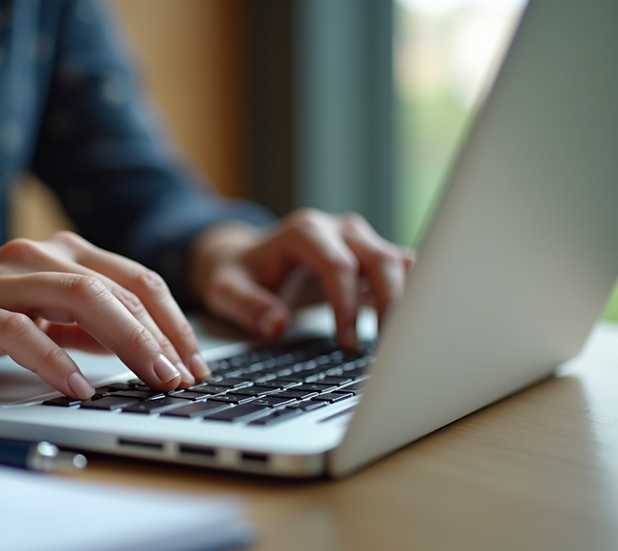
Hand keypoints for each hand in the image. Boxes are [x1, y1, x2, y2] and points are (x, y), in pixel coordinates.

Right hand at [0, 232, 208, 397]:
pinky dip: (57, 360)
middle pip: (119, 289)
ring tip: (152, 380)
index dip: (174, 322)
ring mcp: (2, 279)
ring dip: (127, 343)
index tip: (196, 361)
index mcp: (61, 252)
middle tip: (184, 377)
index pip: (137, 281)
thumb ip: (83, 321)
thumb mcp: (39, 312)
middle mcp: (37, 255)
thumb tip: (139, 343)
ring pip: (82, 300)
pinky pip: (23, 332)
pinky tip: (80, 387)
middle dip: (162, 336)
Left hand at [189, 210, 413, 348]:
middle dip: (389, 303)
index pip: (338, 265)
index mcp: (303, 232)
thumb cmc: (236, 275)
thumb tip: (276, 324)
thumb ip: (246, 305)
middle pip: (379, 259)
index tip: (347, 342)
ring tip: (400, 343)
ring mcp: (357, 240)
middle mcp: (337, 229)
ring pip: (397, 263)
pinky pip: (400, 269)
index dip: (346, 304)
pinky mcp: (369, 256)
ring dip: (405, 302)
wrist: (243, 258)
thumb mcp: (224, 290)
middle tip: (385, 347)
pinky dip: (410, 295)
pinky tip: (411, 325)